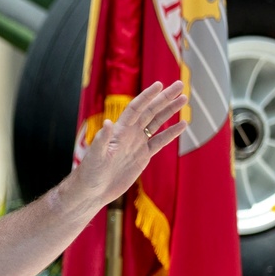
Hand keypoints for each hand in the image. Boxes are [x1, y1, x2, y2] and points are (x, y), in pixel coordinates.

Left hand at [69, 80, 186, 209]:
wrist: (94, 190)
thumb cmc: (90, 172)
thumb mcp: (96, 155)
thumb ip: (102, 140)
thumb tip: (107, 122)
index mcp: (119, 130)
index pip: (136, 108)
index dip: (147, 96)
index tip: (160, 84)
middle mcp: (130, 133)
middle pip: (150, 111)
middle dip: (165, 98)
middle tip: (180, 85)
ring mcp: (137, 144)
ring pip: (157, 123)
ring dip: (170, 111)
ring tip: (184, 99)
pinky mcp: (143, 157)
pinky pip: (159, 142)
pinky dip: (171, 133)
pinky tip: (183, 125)